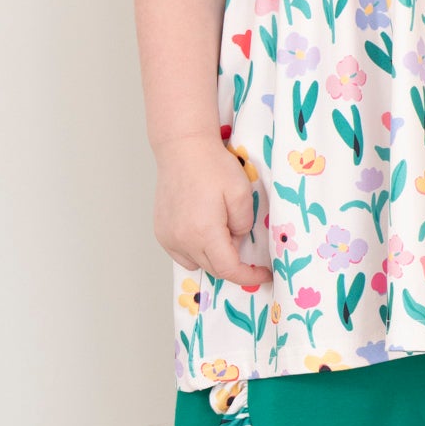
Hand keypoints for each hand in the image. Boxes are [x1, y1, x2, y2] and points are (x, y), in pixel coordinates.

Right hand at [152, 131, 272, 291]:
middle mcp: (182, 240)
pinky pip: (182, 254)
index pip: (229, 270)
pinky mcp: (161, 232)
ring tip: (221, 232)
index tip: (263, 274)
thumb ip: (244, 224)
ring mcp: (168, 237)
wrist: (183, 148)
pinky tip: (203, 231)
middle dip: (233, 262)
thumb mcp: (242, 194)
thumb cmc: (213, 166)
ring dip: (214, 258)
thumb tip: (237, 240)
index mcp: (204, 232)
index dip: (249, 276)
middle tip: (242, 238)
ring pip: (197, 263)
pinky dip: (196, 251)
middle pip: (213, 269)